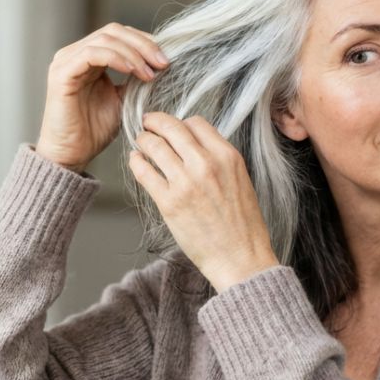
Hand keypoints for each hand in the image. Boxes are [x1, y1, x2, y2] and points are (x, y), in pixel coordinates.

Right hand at [35, 23, 168, 171]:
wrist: (72, 154)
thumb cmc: (93, 131)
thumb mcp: (123, 100)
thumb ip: (136, 80)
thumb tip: (161, 65)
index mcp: (88, 57)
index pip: (119, 34)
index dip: (145, 41)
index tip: (166, 59)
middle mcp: (74, 53)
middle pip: (114, 31)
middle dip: (143, 44)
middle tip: (163, 62)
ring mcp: (66, 61)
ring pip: (105, 39)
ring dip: (133, 53)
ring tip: (150, 73)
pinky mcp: (62, 73)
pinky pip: (91, 54)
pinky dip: (115, 58)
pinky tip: (132, 71)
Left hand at [127, 112, 278, 291]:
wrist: (240, 257)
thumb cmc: (242, 224)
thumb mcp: (239, 179)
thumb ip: (218, 159)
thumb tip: (193, 145)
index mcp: (227, 156)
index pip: (196, 122)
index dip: (180, 123)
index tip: (172, 127)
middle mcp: (206, 164)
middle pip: (171, 127)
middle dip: (155, 121)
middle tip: (148, 123)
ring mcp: (185, 182)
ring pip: (154, 145)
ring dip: (143, 140)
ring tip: (141, 142)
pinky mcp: (169, 202)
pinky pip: (144, 172)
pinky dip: (136, 162)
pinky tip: (136, 161)